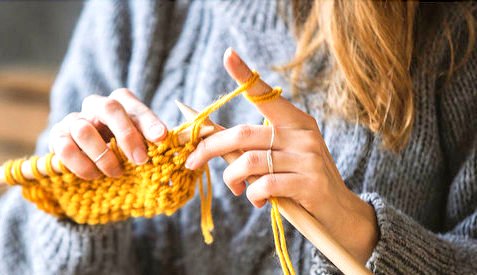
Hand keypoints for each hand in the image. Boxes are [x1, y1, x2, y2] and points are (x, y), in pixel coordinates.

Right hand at [49, 89, 167, 179]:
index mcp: (121, 102)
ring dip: (104, 156)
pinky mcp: (57, 138)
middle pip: (110, 108)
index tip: (161, 138)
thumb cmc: (126, 149)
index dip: (149, 121)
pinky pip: (65, 149)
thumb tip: (171, 141)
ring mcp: (74, 120)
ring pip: (84, 129)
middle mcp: (96, 105)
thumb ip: (155, 139)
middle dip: (127, 136)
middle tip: (141, 160)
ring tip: (117, 172)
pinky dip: (83, 165)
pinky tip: (96, 175)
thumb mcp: (142, 142)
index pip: (134, 105)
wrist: (94, 162)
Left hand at [185, 48, 377, 262]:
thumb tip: (212, 138)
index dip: (245, 75)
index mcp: (296, 121)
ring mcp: (308, 157)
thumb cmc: (301, 180)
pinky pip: (265, 185)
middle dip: (210, 148)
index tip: (227, 54)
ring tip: (235, 188)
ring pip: (249, 161)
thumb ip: (252, 146)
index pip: (266, 94)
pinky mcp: (310, 183)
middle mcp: (303, 134)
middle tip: (192, 162)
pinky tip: (256, 199)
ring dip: (232, 178)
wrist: (338, 211)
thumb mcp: (281, 157)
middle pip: (243, 133)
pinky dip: (252, 194)